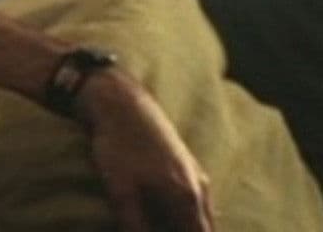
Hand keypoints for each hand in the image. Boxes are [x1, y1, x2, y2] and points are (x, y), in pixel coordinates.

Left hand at [76, 70, 213, 231]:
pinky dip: (185, 217)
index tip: (157, 231)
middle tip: (155, 226)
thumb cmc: (119, 145)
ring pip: (201, 217)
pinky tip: (164, 216)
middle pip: (204, 231)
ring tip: (159, 222)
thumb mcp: (121, 192)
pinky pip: (196, 203)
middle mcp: (200, 187)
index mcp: (187, 198)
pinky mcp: (188, 165)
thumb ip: (135, 225)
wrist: (120, 102)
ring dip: (185, 227)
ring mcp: (197, 174)